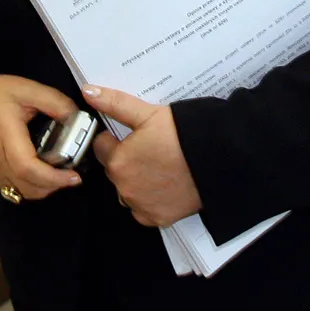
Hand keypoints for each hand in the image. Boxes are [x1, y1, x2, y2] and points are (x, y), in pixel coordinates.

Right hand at [0, 75, 81, 200]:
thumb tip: (76, 118)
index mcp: (5, 132)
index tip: (73, 176)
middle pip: (26, 184)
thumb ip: (55, 102)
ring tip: (59, 175)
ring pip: (19, 191)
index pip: (27, 166)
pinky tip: (41, 175)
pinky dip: (30, 187)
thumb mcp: (28, 88)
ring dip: (43, 189)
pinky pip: (11, 189)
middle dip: (53, 186)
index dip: (52, 177)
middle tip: (72, 177)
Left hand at [84, 86, 201, 227]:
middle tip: (153, 148)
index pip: (102, 146)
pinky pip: (144, 209)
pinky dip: (151, 199)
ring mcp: (140, 206)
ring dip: (137, 180)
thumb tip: (89, 91)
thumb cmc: (184, 135)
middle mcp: (124, 188)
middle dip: (127, 159)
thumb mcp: (149, 114)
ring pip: (128, 190)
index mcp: (118, 161)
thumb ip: (115, 104)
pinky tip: (167, 184)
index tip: (135, 135)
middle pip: (116, 169)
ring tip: (162, 166)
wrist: (220, 159)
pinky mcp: (157, 219)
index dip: (117, 137)